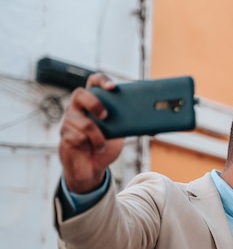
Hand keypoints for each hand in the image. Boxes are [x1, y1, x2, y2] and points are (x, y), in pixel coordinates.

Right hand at [59, 73, 124, 192]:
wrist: (92, 168)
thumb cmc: (105, 146)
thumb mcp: (120, 133)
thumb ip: (128, 124)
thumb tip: (152, 127)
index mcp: (92, 102)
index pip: (93, 82)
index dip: (101, 81)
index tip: (112, 87)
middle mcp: (77, 108)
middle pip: (79, 94)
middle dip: (95, 104)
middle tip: (106, 116)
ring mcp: (69, 121)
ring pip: (83, 122)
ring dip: (98, 136)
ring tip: (102, 144)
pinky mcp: (65, 135)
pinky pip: (78, 137)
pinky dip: (92, 144)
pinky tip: (93, 148)